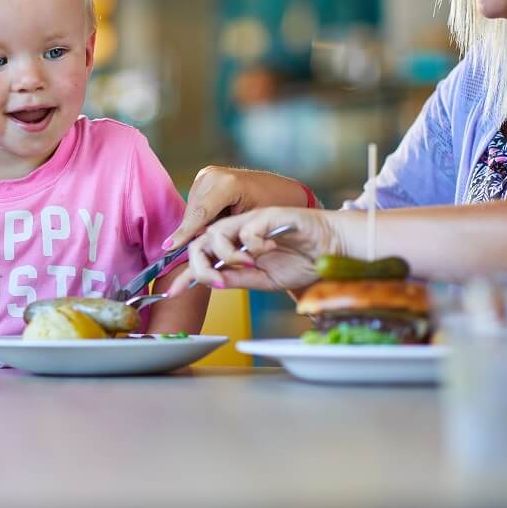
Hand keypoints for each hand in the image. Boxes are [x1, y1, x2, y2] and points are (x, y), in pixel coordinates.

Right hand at [163, 167, 311, 252]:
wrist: (284, 190)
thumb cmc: (276, 208)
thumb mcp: (254, 223)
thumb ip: (227, 233)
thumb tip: (202, 245)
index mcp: (227, 183)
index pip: (200, 213)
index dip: (185, 232)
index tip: (169, 247)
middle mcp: (212, 175)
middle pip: (193, 213)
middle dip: (193, 233)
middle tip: (194, 253)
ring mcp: (207, 175)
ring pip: (192, 210)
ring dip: (198, 226)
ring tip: (213, 239)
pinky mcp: (204, 178)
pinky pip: (197, 205)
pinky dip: (201, 218)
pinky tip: (213, 227)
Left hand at [171, 207, 343, 291]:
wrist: (333, 250)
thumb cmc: (302, 262)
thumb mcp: (263, 279)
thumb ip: (237, 279)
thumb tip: (209, 283)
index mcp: (236, 246)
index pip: (203, 256)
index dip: (186, 274)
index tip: (173, 292)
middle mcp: (239, 230)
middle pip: (202, 241)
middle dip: (198, 263)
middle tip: (213, 281)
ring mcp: (253, 221)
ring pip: (218, 232)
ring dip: (226, 254)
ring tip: (246, 265)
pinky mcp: (270, 215)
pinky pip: (248, 228)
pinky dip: (252, 244)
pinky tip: (267, 251)